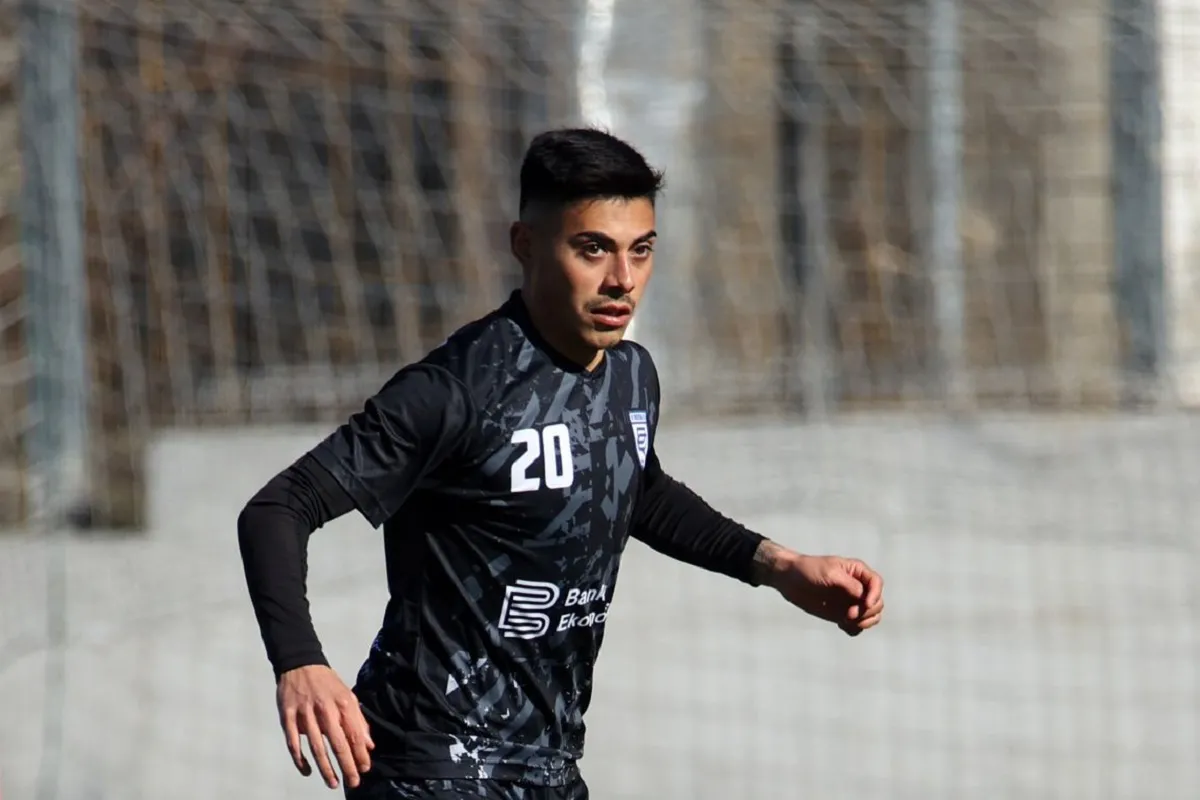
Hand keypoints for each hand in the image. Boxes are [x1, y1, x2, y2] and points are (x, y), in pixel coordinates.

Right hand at [277, 664, 374, 789]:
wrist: (300, 663)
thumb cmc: (327, 683)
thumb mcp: (347, 696)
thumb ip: (358, 721)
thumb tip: (368, 746)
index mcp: (343, 703)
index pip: (354, 733)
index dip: (360, 754)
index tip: (365, 769)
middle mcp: (325, 708)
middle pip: (337, 742)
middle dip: (346, 765)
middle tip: (352, 783)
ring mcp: (305, 713)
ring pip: (316, 746)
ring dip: (325, 767)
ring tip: (333, 783)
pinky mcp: (287, 716)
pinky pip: (293, 742)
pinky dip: (300, 759)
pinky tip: (307, 771)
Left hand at [760, 545, 884, 635]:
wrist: (789, 580)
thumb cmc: (808, 570)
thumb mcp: (829, 572)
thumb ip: (848, 584)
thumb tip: (863, 596)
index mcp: (857, 571)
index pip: (877, 583)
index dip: (875, 595)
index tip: (865, 604)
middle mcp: (858, 587)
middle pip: (877, 603)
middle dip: (867, 612)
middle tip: (848, 615)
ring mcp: (851, 602)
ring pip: (871, 616)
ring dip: (863, 622)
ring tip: (845, 621)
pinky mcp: (842, 614)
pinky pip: (857, 626)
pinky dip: (854, 629)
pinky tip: (841, 625)